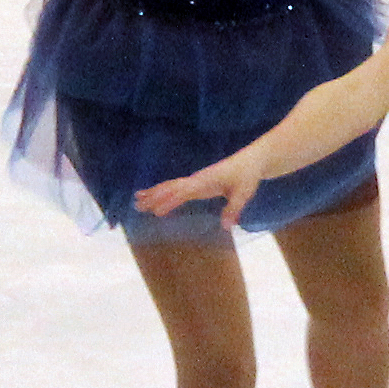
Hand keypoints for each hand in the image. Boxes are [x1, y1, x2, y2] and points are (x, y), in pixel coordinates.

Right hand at [135, 156, 259, 229]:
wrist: (252, 161)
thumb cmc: (248, 176)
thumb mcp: (245, 193)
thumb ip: (234, 208)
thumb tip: (226, 226)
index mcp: (206, 181)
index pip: (184, 191)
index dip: (170, 200)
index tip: (156, 210)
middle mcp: (197, 179)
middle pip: (171, 187)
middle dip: (154, 196)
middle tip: (137, 205)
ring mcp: (196, 180)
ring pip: (171, 186)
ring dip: (154, 193)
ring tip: (137, 200)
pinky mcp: (198, 183)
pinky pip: (177, 188)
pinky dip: (164, 192)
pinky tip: (155, 197)